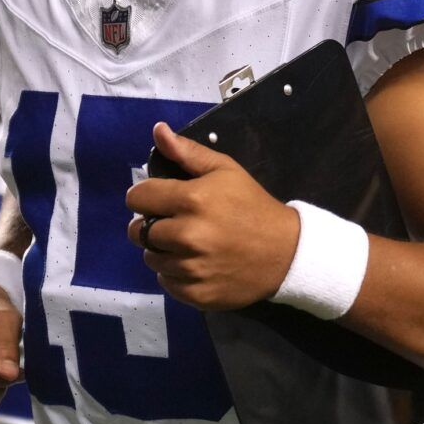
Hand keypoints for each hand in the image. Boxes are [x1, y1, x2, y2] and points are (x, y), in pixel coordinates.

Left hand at [124, 122, 301, 311]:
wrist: (286, 252)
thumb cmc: (252, 205)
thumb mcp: (225, 170)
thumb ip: (187, 152)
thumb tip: (157, 130)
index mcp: (191, 200)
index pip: (137, 198)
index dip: (144, 197)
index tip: (158, 200)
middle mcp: (187, 236)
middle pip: (139, 232)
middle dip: (150, 225)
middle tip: (173, 224)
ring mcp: (191, 268)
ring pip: (151, 259)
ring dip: (162, 251)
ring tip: (186, 245)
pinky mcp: (196, 293)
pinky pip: (166, 282)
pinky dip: (174, 274)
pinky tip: (195, 264)